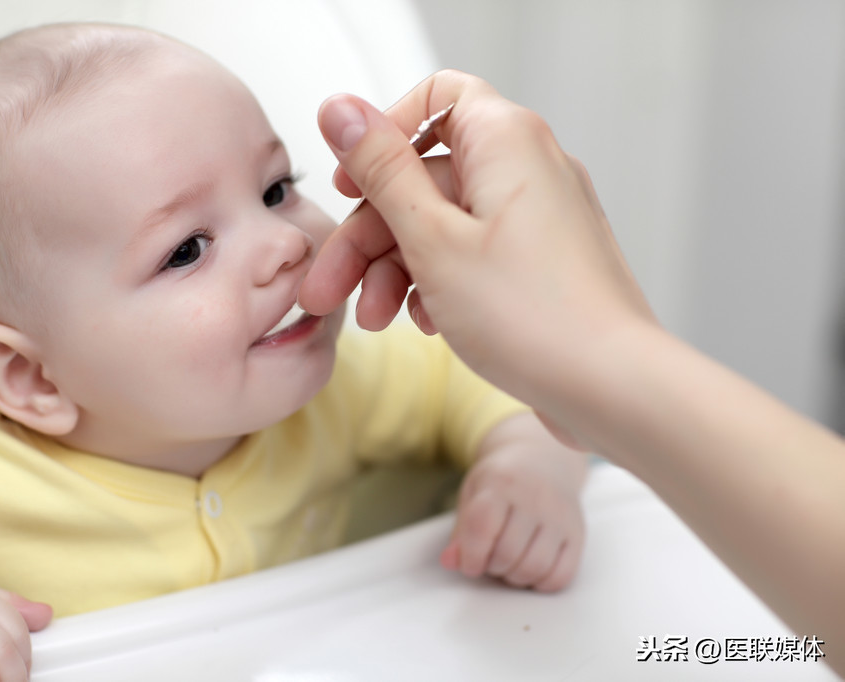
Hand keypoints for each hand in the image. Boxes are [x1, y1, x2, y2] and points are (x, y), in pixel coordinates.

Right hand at [299, 70, 654, 446]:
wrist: (611, 387)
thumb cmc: (532, 315)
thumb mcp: (431, 238)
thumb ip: (381, 169)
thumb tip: (339, 107)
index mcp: (505, 140)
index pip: (435, 98)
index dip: (382, 137)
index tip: (348, 186)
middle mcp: (528, 167)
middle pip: (425, 178)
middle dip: (369, 235)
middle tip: (329, 288)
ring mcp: (539, 216)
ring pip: (444, 223)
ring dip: (397, 268)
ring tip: (376, 320)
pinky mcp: (542, 260)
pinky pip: (474, 253)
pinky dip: (439, 282)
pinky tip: (425, 324)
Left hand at [440, 414, 586, 591]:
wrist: (542, 459)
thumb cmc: (502, 480)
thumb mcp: (474, 493)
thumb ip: (462, 530)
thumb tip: (450, 562)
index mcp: (501, 482)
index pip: (482, 529)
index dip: (471, 556)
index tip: (470, 563)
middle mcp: (535, 497)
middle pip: (507, 553)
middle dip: (491, 567)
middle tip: (490, 559)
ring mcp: (560, 516)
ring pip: (534, 567)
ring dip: (514, 577)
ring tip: (508, 564)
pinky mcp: (577, 533)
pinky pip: (561, 575)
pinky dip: (541, 583)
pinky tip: (530, 570)